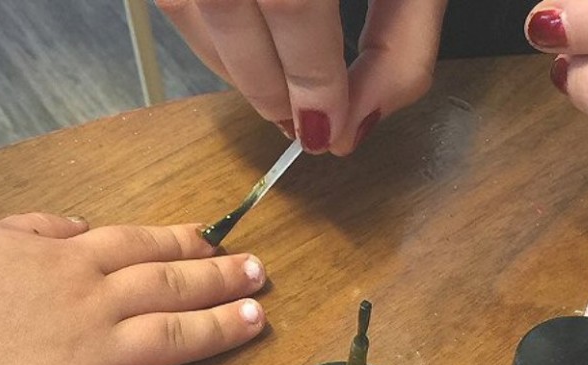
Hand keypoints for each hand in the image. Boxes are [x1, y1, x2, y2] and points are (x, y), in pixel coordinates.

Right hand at [156, 0, 447, 154]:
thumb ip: (400, 46)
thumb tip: (356, 126)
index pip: (294, 4)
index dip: (311, 81)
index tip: (331, 129)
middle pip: (226, 7)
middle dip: (266, 84)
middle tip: (303, 125)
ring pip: (186, 2)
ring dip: (231, 65)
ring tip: (278, 96)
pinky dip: (209, 34)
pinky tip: (246, 51)